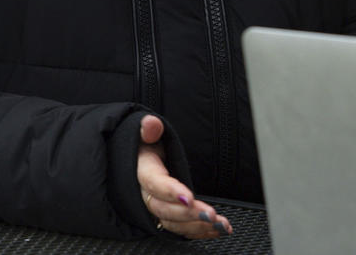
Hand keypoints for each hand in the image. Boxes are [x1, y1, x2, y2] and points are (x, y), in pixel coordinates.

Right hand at [137, 114, 232, 237]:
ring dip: (197, 226)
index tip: (189, 197)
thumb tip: (151, 124)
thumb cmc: (145, 146)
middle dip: (188, 214)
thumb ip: (150, 130)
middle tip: (210, 214)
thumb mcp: (146, 134)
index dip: (171, 192)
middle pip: (164, 209)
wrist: (136, 160)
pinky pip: (180, 228)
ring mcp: (155, 207)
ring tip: (219, 224)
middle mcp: (146, 194)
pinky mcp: (166, 215)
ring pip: (173, 223)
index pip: (154, 183)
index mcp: (142, 172)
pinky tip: (217, 229)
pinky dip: (199, 231)